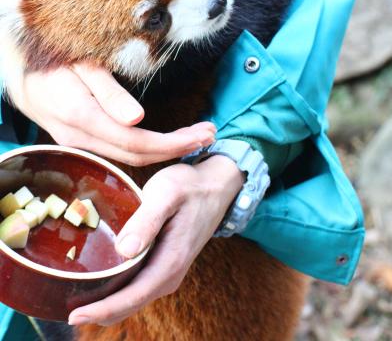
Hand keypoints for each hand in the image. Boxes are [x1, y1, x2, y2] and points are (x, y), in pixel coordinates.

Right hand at [7, 62, 214, 164]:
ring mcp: (76, 143)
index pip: (137, 141)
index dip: (173, 142)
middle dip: (176, 148)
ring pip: (127, 156)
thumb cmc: (51, 58)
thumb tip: (137, 119)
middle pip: (136, 154)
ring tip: (194, 136)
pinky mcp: (78, 141)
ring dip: (164, 149)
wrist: (14, 70)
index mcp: (81, 116)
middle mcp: (79, 137)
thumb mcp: (80, 64)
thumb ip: (108, 92)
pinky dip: (145, 147)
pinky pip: (116, 151)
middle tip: (208, 135)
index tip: (203, 133)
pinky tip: (163, 139)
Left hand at [68, 155, 244, 325]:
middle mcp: (170, 273)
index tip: (74, 315)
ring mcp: (168, 270)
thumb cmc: (190, 185)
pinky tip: (100, 282)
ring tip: (77, 300)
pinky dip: (118, 291)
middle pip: (129, 304)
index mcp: (170, 262)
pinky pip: (138, 285)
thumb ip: (147, 220)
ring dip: (107, 303)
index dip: (102, 310)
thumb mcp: (167, 193)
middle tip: (68, 312)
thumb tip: (124, 250)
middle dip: (99, 312)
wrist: (216, 184)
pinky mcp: (164, 263)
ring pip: (133, 297)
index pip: (132, 297)